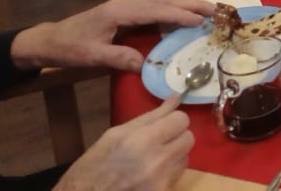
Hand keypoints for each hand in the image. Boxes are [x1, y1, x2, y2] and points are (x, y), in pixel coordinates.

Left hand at [11, 0, 213, 73]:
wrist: (50, 39)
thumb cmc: (69, 47)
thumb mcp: (91, 56)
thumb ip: (118, 58)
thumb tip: (146, 65)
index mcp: (120, 11)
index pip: (157, 10)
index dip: (180, 15)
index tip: (202, 20)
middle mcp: (127, 2)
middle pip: (165, 0)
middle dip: (192, 5)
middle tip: (217, 10)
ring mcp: (128, 4)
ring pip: (163, 1)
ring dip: (186, 5)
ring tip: (208, 11)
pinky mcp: (127, 9)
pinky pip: (156, 5)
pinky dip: (174, 8)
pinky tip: (184, 15)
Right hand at [55, 95, 192, 190]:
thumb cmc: (92, 167)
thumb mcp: (115, 135)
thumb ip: (150, 116)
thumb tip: (175, 98)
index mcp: (142, 140)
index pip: (181, 120)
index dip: (174, 121)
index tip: (164, 125)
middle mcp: (156, 160)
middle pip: (189, 138)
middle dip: (176, 138)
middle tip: (158, 143)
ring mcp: (160, 181)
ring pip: (185, 158)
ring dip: (173, 157)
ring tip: (151, 161)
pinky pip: (176, 178)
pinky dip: (167, 175)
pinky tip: (148, 177)